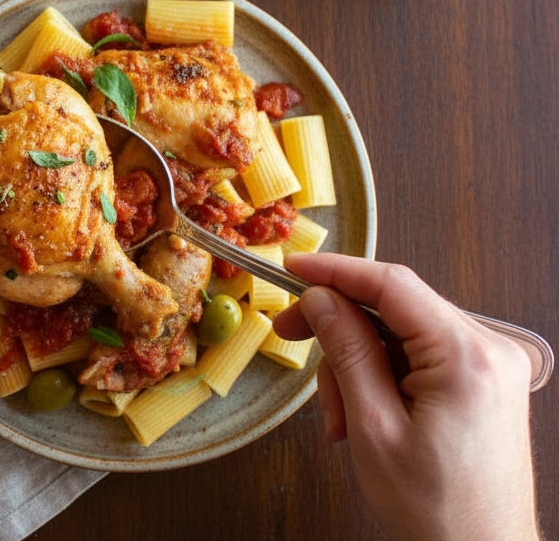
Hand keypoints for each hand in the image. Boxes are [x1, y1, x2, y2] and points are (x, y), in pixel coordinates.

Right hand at [272, 253, 537, 540]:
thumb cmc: (438, 511)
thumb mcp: (373, 427)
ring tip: (340, 418)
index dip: (334, 271)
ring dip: (357, 365)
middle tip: (291, 336)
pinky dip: (382, 377)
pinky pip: (420, 357)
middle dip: (339, 331)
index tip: (293, 269)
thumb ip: (347, 352)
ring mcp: (491, 367)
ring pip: (401, 335)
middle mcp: (489, 350)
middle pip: (393, 309)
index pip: (392, 284)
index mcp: (467, 356)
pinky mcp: (484, 384)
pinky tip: (363, 415)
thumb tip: (322, 299)